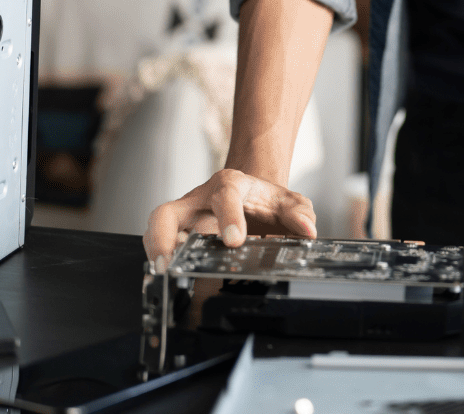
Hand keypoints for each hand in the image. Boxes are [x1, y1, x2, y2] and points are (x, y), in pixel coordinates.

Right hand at [143, 168, 317, 262]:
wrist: (253, 198)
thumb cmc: (266, 202)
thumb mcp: (290, 202)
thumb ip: (300, 214)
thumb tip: (307, 230)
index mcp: (230, 185)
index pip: (225, 195)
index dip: (228, 217)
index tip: (235, 240)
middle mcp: (200, 200)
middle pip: (169, 211)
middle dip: (165, 237)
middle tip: (170, 262)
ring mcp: (185, 218)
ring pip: (156, 229)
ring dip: (156, 252)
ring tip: (163, 274)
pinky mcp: (178, 234)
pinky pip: (159, 244)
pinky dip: (159, 260)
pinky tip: (165, 278)